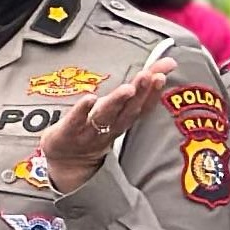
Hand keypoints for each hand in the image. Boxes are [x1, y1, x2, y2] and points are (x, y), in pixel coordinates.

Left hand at [43, 58, 176, 191]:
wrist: (63, 164)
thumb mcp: (114, 109)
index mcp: (121, 121)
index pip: (141, 106)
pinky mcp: (67, 134)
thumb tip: (165, 65)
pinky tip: (89, 98)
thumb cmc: (91, 131)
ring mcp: (89, 132)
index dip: (153, 92)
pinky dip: (82, 110)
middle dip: (141, 93)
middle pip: (128, 110)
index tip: (162, 75)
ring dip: (118, 102)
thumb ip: (137, 87)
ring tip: (129, 88)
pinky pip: (75, 122)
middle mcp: (109, 127)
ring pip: (106, 116)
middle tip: (151, 76)